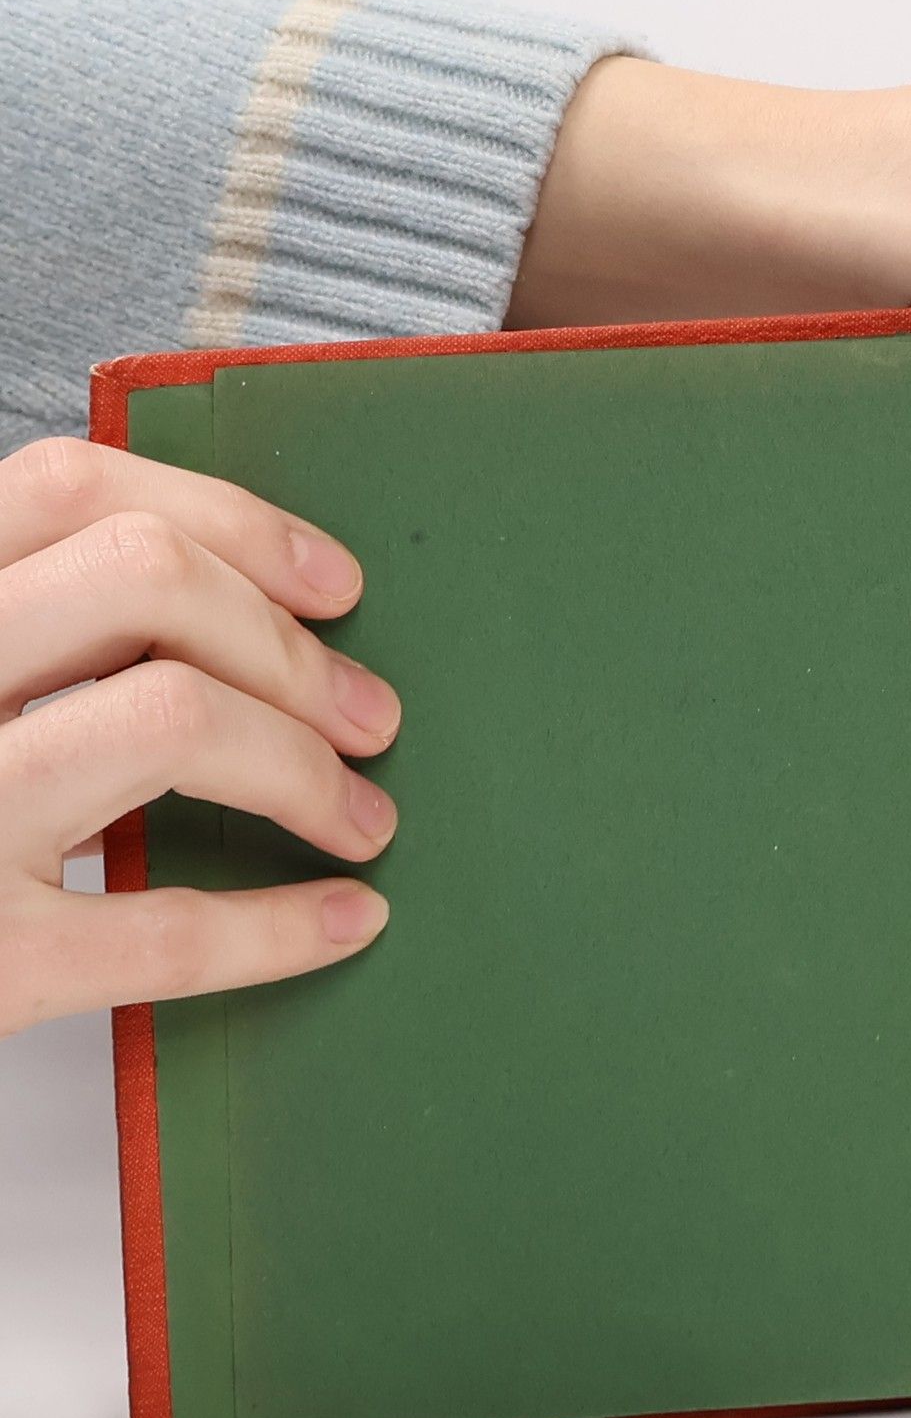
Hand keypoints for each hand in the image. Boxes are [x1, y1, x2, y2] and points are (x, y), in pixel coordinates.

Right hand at [0, 439, 399, 1036]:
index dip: (233, 523)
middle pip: (144, 577)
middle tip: (369, 718)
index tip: (335, 586)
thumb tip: (234, 618)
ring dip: (306, 769)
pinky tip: (345, 919)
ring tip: (361, 820)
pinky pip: (166, 927)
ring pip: (171, 716)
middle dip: (291, 648)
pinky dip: (284, 925)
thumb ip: (24, 638)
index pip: (67, 490)